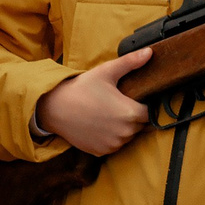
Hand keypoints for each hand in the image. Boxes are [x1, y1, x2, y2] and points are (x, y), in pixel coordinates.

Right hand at [36, 47, 155, 157]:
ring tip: (107, 114)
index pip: (150, 113)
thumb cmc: (81, 88)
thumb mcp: (106, 71)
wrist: (54, 108)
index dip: (143, 104)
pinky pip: (113, 145)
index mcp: (130, 113)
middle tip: (116, 103)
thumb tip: (150, 52)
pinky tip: (99, 125)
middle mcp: (125, 133)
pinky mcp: (101, 152)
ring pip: (127, 136)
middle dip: (133, 116)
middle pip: (140, 125)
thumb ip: (131, 62)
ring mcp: (113, 145)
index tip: (132, 98)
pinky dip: (110, 137)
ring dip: (123, 128)